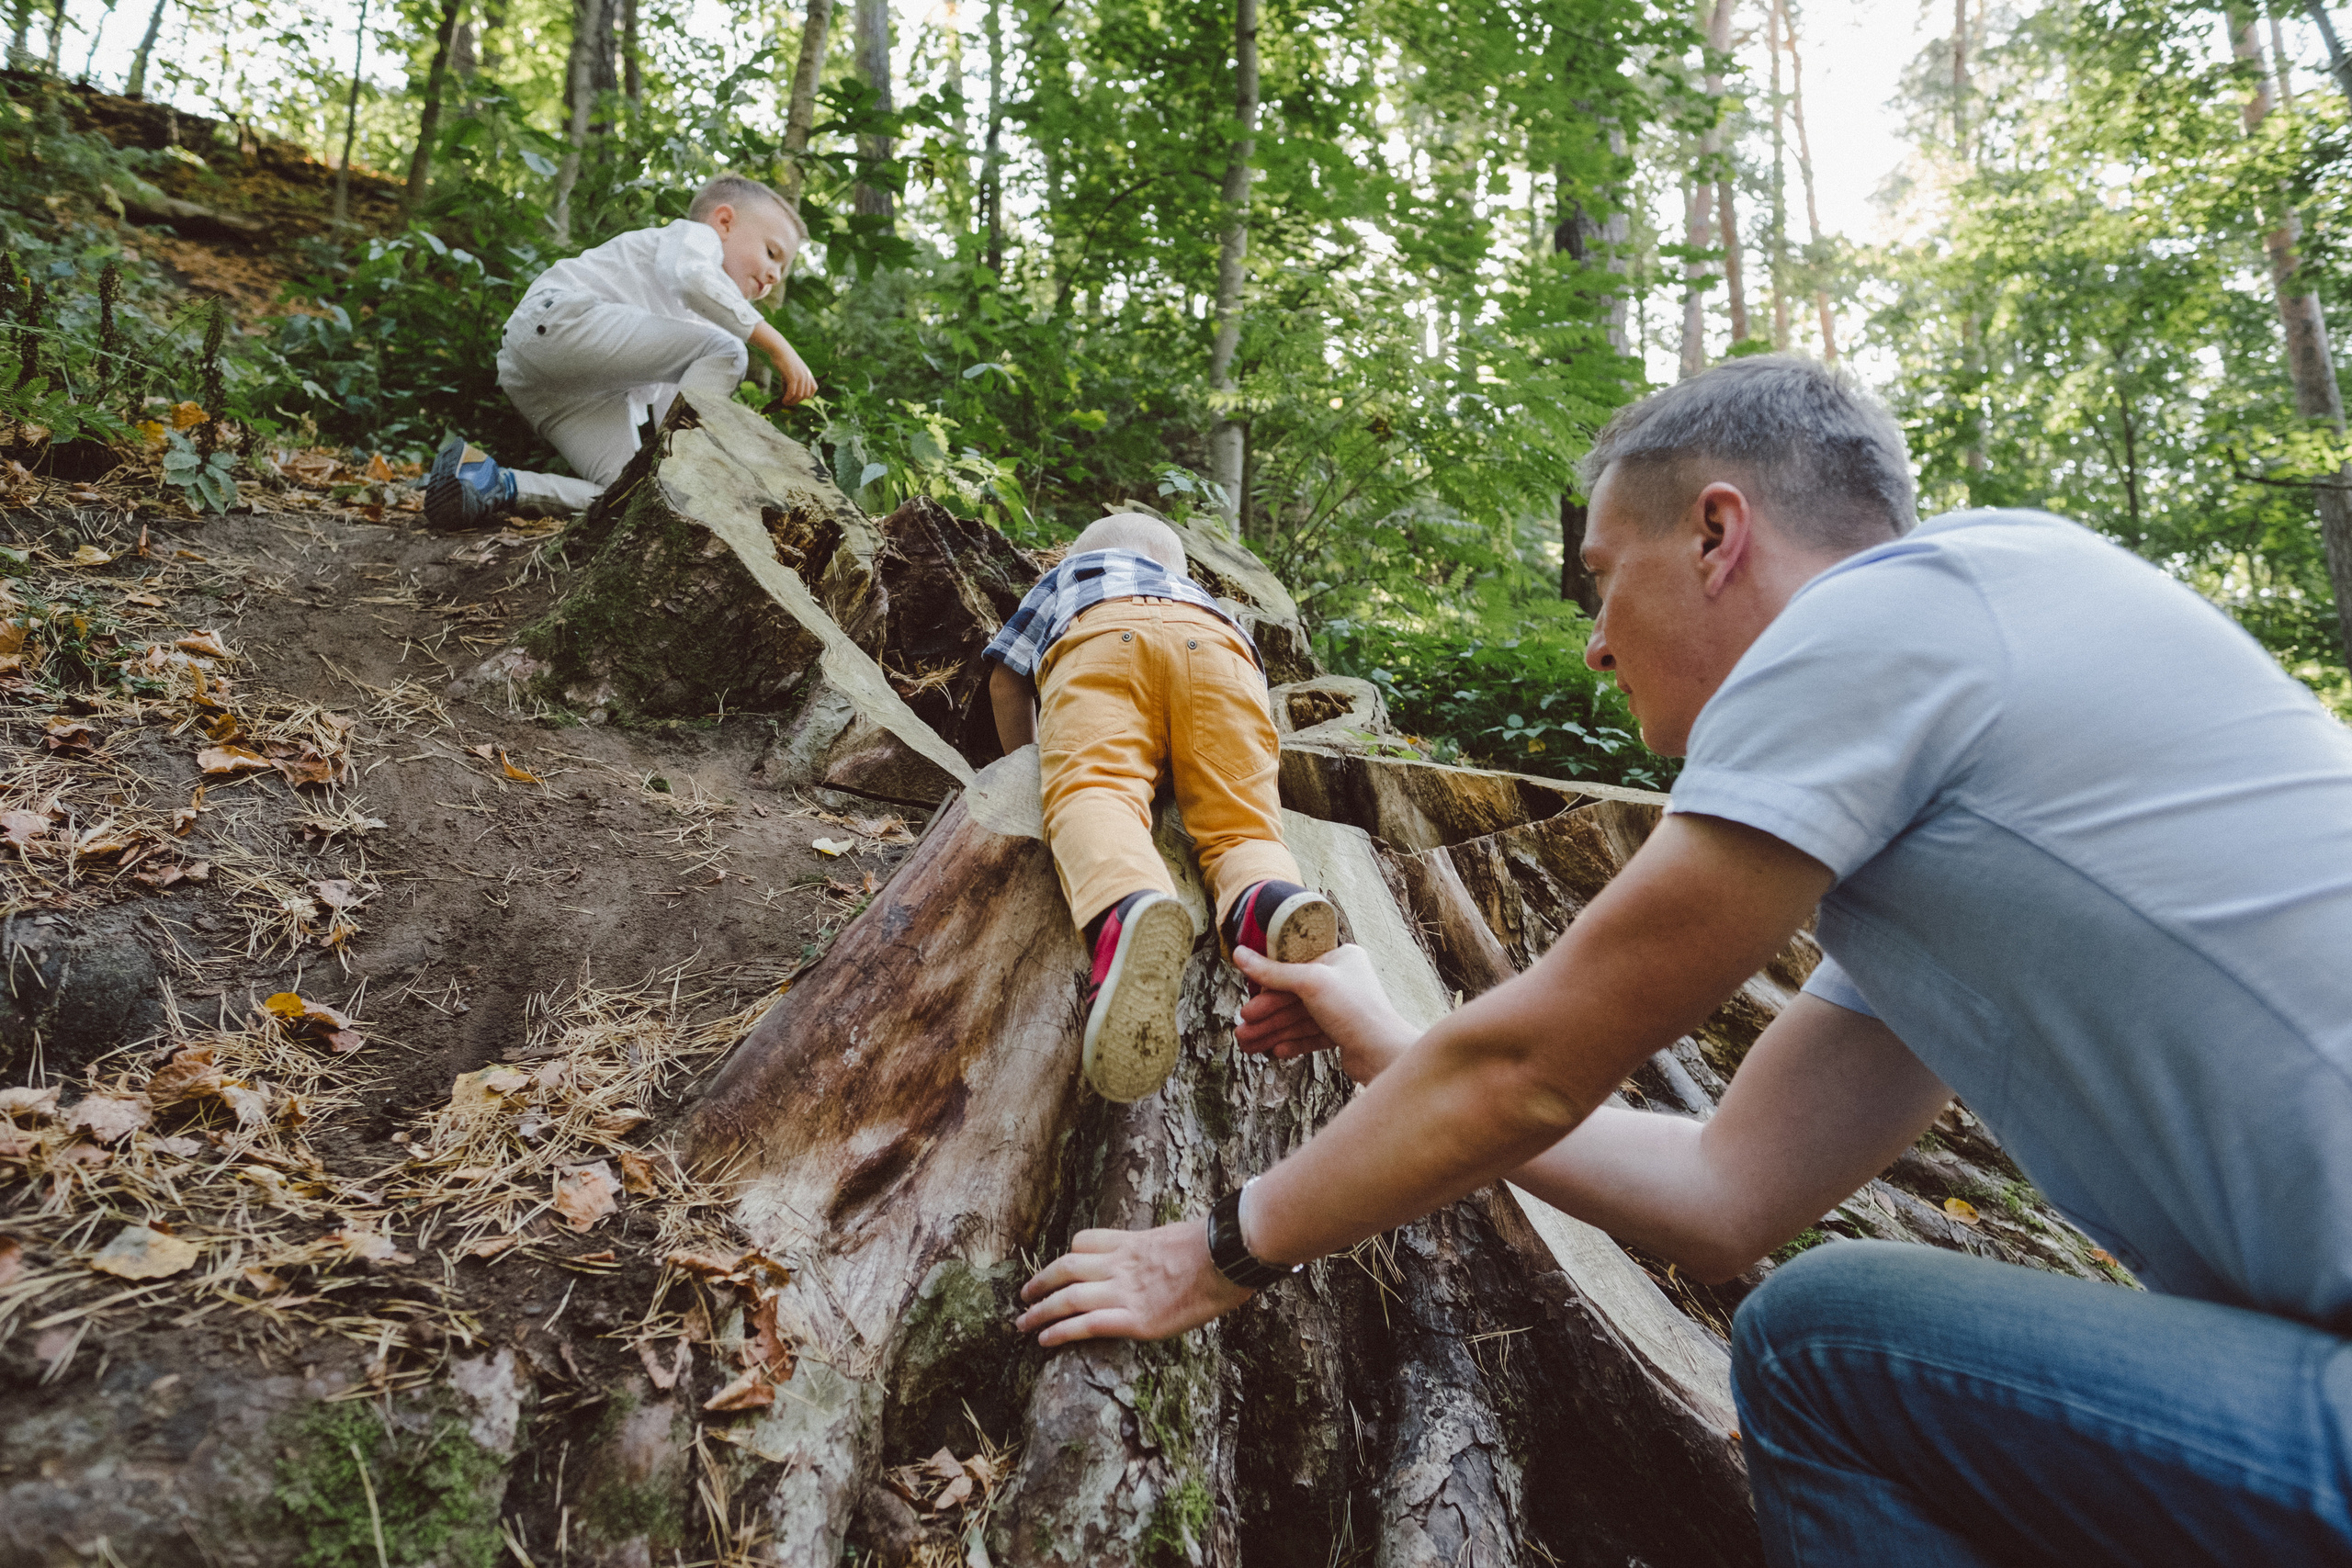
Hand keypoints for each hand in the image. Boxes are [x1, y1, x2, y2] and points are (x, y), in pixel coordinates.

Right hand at [769, 340, 816, 405]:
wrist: (780, 350)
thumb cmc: (783, 360)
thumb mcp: (792, 371)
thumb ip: (792, 382)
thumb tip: (788, 395)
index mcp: (808, 374)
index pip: (813, 389)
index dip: (806, 396)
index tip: (797, 398)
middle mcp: (807, 376)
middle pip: (806, 395)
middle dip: (797, 401)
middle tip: (788, 402)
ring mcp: (801, 376)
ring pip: (799, 395)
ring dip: (792, 401)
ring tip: (785, 402)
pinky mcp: (793, 377)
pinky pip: (792, 392)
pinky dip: (788, 398)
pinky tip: (783, 400)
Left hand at [1016, 1221, 1252, 1344]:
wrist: (1227, 1257)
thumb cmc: (1215, 1245)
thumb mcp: (1179, 1235)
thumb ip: (1162, 1247)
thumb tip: (1171, 1254)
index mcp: (1132, 1243)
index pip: (1085, 1241)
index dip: (1068, 1256)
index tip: (1060, 1267)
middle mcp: (1121, 1266)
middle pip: (1067, 1269)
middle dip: (1041, 1283)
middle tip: (1024, 1296)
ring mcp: (1126, 1292)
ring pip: (1069, 1298)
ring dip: (1040, 1311)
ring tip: (1022, 1324)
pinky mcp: (1137, 1321)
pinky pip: (1088, 1325)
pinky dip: (1062, 1332)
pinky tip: (1045, 1340)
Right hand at [1233, 943, 1417, 1084]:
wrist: (1384, 1055)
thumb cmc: (1355, 1011)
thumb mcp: (1309, 983)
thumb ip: (1272, 972)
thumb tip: (1239, 954)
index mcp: (1341, 958)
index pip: (1295, 965)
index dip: (1268, 982)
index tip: (1247, 994)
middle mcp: (1343, 981)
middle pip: (1294, 996)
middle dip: (1266, 1015)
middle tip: (1241, 1029)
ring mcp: (1343, 1009)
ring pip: (1299, 1018)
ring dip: (1272, 1032)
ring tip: (1248, 1045)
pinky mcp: (1344, 1034)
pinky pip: (1311, 1035)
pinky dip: (1292, 1042)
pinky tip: (1275, 1051)